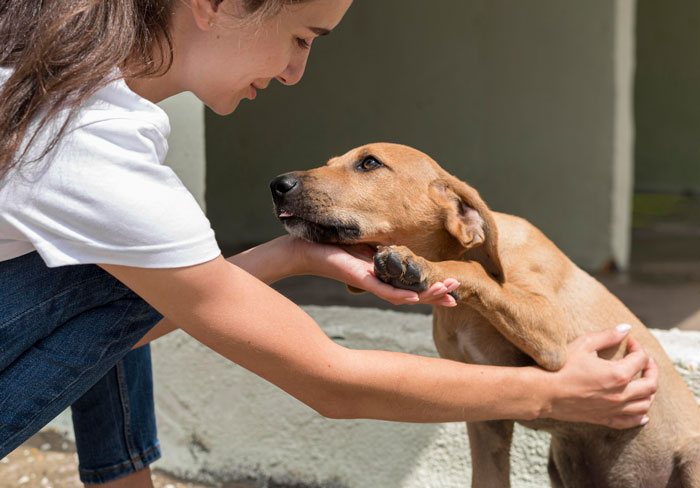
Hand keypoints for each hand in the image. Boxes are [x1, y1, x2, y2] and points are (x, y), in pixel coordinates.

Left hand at [290, 237, 458, 306]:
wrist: (303, 248)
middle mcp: (379, 281)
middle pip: (413, 293)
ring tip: (448, 294)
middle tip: (457, 294)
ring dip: (426, 295)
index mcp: (383, 273)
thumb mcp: (365, 240)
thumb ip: (383, 243)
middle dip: (437, 293)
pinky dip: (400, 295)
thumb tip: (401, 236)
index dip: (433, 287)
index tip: (454, 289)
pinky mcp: (359, 278)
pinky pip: (383, 290)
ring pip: (403, 295)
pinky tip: (416, 298)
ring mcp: (370, 282)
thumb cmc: (330, 243)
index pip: (413, 284)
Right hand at [543, 324, 657, 428]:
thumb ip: (608, 336)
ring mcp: (614, 409)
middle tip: (644, 360)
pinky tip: (642, 413)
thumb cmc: (561, 367)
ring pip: (645, 404)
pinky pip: (630, 422)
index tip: (629, 342)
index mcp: (618, 374)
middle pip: (651, 384)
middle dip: (651, 369)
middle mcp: (621, 395)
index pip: (640, 359)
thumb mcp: (583, 345)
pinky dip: (640, 417)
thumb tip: (626, 328)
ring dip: (649, 392)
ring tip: (643, 381)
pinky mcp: (604, 419)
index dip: (638, 347)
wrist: (543, 392)